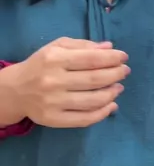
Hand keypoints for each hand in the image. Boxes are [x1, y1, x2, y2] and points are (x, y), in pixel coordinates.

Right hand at [5, 37, 129, 128]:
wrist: (16, 90)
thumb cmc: (41, 64)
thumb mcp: (58, 46)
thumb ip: (83, 45)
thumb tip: (109, 48)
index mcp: (55, 59)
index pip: (91, 59)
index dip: (112, 58)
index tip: (124, 57)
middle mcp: (53, 81)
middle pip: (94, 79)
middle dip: (115, 74)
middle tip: (125, 72)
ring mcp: (53, 103)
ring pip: (92, 101)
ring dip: (111, 93)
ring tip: (119, 87)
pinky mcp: (53, 120)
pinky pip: (83, 119)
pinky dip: (102, 113)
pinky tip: (111, 105)